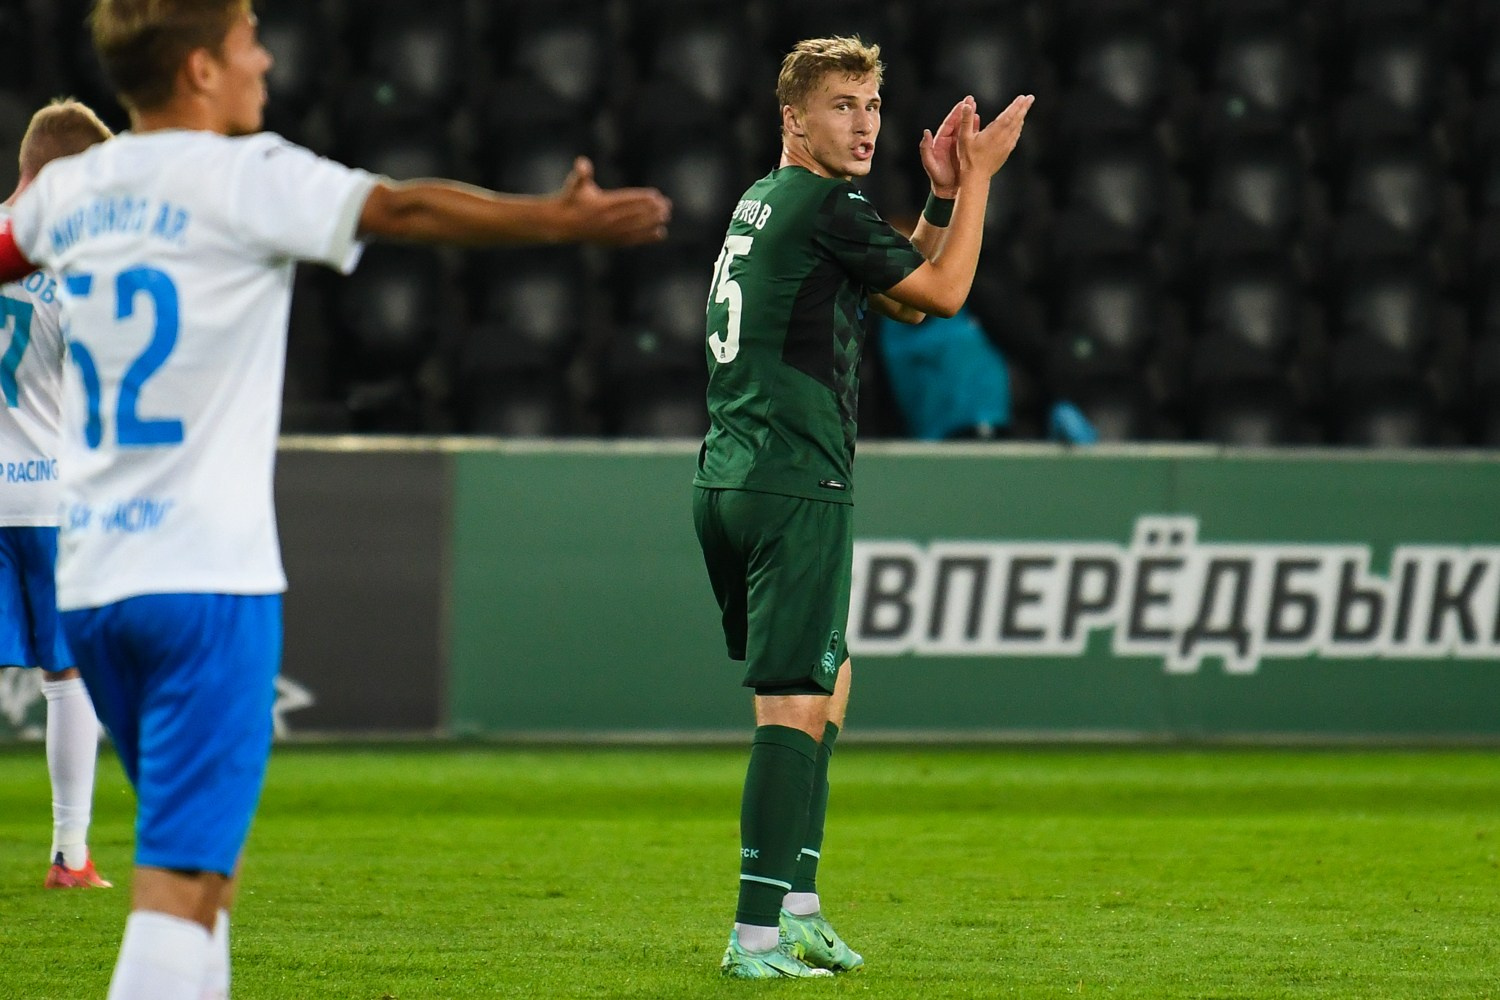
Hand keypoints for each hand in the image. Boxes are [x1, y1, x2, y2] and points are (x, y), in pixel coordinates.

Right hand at [557, 157, 672, 245]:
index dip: (642, 198)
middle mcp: (607, 220)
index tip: (656, 195)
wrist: (562, 223)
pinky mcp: (612, 241)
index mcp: (601, 204)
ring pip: (636, 228)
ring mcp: (610, 232)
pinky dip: (647, 237)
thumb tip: (582, 164)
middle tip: (667, 205)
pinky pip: (633, 240)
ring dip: (652, 223)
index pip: (626, 200)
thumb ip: (581, 174)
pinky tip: (661, 233)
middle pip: (634, 214)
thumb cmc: (572, 199)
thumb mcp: (575, 184)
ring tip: (666, 217)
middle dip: (652, 210)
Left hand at [918, 96, 972, 198]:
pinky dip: (974, 129)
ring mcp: (958, 145)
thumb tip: (926, 132)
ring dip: (970, 117)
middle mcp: (949, 141)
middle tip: (970, 100)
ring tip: (975, 107)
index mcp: (940, 142)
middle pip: (957, 123)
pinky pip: (970, 137)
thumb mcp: (929, 164)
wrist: (948, 190)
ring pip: (964, 128)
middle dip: (963, 111)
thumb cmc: (938, 178)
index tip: (961, 104)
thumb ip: (926, 149)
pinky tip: (979, 120)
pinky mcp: (965, 150)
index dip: (955, 114)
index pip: (948, 124)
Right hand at [956, 95, 1033, 182]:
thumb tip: (966, 103)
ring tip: (1025, 108)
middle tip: (1030, 98)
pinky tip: (1019, 126)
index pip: (1008, 115)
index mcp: (994, 132)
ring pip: (1017, 128)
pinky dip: (1018, 129)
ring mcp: (1006, 146)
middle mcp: (1003, 138)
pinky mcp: (1006, 152)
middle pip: (1016, 120)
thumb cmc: (968, 157)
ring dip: (1022, 117)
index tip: (1023, 97)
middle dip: (1023, 108)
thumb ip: (966, 119)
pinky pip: (1015, 137)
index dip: (1016, 105)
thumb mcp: (964, 136)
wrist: (976, 176)